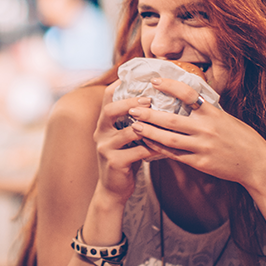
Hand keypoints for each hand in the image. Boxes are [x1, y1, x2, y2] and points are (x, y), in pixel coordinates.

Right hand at [91, 82, 156, 206]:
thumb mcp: (125, 137)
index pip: (107, 97)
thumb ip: (132, 121)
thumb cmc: (125, 158)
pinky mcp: (115, 162)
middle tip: (149, 99)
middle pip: (110, 110)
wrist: (113, 189)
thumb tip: (155, 100)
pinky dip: (152, 148)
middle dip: (131, 103)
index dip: (120, 85)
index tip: (137, 76)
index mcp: (104, 123)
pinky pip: (137, 152)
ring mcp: (106, 148)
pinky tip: (164, 146)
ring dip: (146, 126)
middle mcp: (100, 133)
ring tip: (162, 122)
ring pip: (127, 132)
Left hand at [127, 76, 265, 189]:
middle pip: (171, 120)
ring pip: (169, 139)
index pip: (188, 94)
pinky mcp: (200, 163)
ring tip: (134, 125)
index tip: (154, 81)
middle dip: (149, 113)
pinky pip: (175, 155)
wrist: (256, 164)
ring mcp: (202, 147)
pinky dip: (159, 149)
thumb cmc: (242, 137)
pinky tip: (147, 144)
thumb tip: (188, 97)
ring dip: (149, 132)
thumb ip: (206, 110)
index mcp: (214, 113)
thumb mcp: (226, 117)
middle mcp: (207, 129)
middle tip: (132, 107)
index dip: (169, 86)